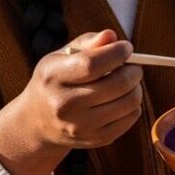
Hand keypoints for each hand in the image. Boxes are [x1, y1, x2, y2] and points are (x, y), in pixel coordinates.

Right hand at [0, 29, 142, 174]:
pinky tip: (121, 99)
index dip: (116, 53)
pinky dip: (133, 104)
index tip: (126, 47)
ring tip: (127, 81)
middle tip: (133, 66)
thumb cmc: (56, 81)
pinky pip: (132, 117)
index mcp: (53, 78)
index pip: (92, 64)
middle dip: (134, 70)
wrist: (38, 122)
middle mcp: (65, 105)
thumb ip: (88, 43)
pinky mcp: (97, 139)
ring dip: (136, 87)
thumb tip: (112, 36)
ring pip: (130, 101)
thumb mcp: (62, 57)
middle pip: (118, 84)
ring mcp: (82, 126)